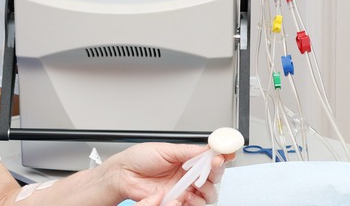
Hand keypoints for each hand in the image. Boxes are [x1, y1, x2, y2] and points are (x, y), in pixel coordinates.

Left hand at [107, 142, 233, 205]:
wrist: (123, 174)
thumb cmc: (139, 159)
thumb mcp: (165, 150)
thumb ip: (188, 152)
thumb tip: (208, 149)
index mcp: (186, 159)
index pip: (210, 159)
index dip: (221, 157)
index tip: (227, 154)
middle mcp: (188, 174)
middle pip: (214, 177)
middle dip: (216, 172)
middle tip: (212, 167)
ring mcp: (184, 189)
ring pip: (208, 193)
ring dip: (206, 189)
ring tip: (195, 183)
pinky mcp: (177, 201)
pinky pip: (195, 204)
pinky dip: (195, 201)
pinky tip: (186, 196)